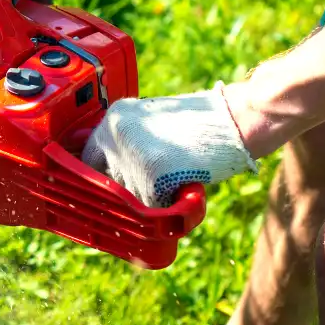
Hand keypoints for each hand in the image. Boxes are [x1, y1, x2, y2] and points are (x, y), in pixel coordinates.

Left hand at [81, 83, 257, 207]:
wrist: (236, 119)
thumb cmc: (199, 124)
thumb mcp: (151, 123)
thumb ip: (126, 142)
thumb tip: (99, 169)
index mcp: (113, 119)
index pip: (87, 158)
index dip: (101, 176)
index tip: (110, 187)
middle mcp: (115, 135)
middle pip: (105, 180)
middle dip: (125, 190)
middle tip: (149, 187)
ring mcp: (130, 155)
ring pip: (127, 197)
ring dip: (148, 198)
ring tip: (174, 179)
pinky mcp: (151, 175)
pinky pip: (150, 206)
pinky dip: (167, 204)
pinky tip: (184, 186)